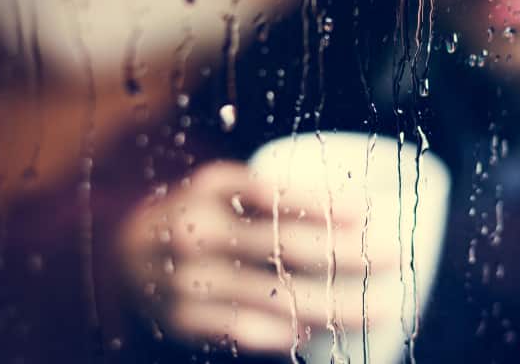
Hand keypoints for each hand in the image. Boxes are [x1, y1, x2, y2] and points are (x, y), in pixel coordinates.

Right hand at [118, 160, 397, 354]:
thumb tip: (353, 210)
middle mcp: (199, 232)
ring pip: (276, 295)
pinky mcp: (186, 319)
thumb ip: (272, 193)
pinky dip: (287, 332)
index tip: (367, 211)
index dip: (324, 204)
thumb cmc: (196, 213)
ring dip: (335, 304)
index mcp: (211, 187)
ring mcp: (190, 279)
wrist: (124, 253)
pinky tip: (321, 332)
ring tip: (380, 307)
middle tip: (396, 256)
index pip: (276, 195)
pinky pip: (246, 331)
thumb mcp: (222, 185)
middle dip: (348, 253)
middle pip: (286, 246)